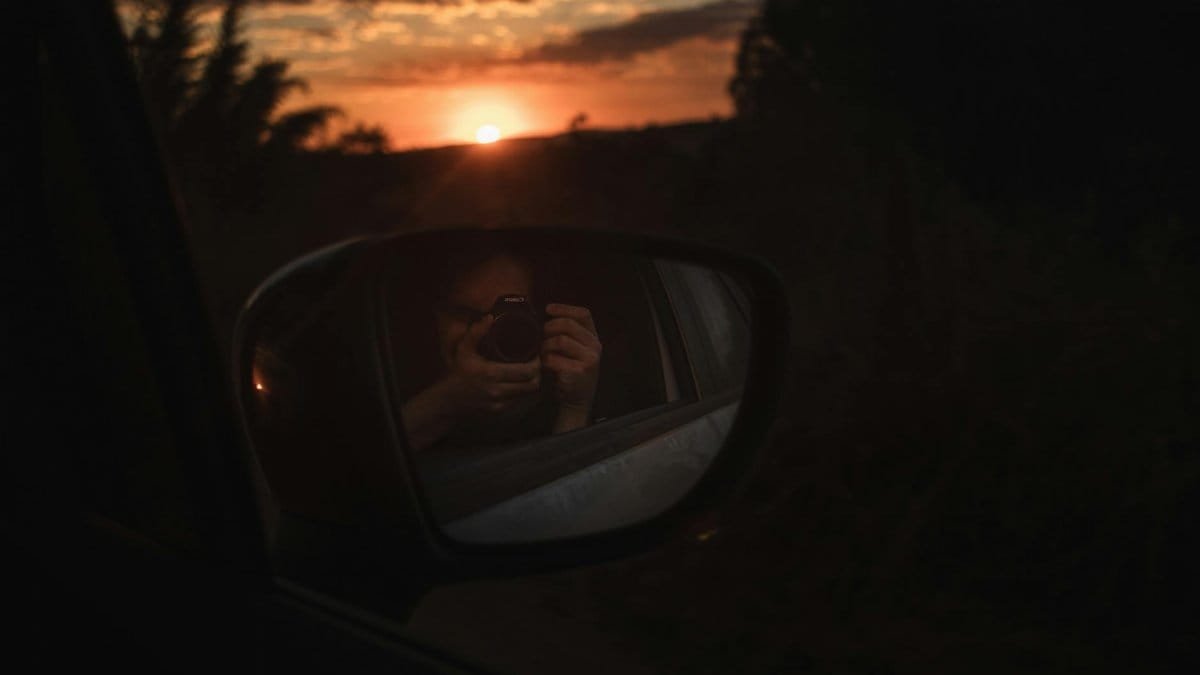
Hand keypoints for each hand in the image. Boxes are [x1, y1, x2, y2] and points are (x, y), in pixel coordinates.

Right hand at [444, 314, 541, 417]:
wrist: (450, 399)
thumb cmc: (459, 371)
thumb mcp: (464, 349)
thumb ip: (476, 332)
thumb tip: (490, 317)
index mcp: (491, 373)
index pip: (527, 371)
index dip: (537, 363)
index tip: (536, 354)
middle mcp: (497, 390)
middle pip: (532, 384)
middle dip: (538, 373)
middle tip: (537, 363)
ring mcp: (500, 402)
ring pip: (529, 394)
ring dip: (533, 383)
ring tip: (533, 372)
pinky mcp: (500, 410)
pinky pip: (521, 401)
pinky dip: (525, 392)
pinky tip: (523, 384)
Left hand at [541, 304, 601, 419]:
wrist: (576, 400)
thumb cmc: (570, 371)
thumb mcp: (574, 350)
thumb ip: (566, 333)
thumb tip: (545, 314)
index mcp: (593, 338)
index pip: (583, 314)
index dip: (564, 309)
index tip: (547, 309)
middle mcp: (595, 347)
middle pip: (568, 325)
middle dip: (549, 328)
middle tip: (541, 338)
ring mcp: (589, 360)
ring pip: (560, 341)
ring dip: (545, 347)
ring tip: (543, 355)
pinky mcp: (579, 373)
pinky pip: (554, 360)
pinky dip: (546, 362)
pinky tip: (546, 368)